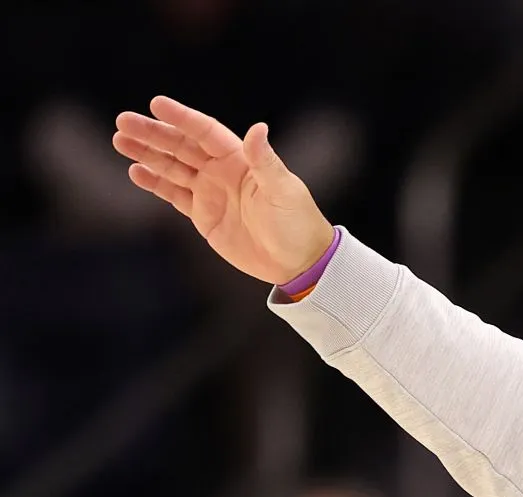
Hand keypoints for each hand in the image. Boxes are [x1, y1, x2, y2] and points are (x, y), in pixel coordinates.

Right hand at [111, 96, 335, 284]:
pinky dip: (154, 183)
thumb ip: (265, 161)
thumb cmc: (296, 222)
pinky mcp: (203, 215)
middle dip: (153, 134)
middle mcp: (222, 172)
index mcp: (240, 160)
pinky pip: (174, 194)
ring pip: (172, 167)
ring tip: (120, 141)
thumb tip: (258, 128)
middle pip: (181, 146)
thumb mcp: (283, 191)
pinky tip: (135, 171)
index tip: (156, 104)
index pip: (205, 132)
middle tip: (123, 122)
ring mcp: (210, 193)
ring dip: (147, 154)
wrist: (298, 261)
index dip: (181, 118)